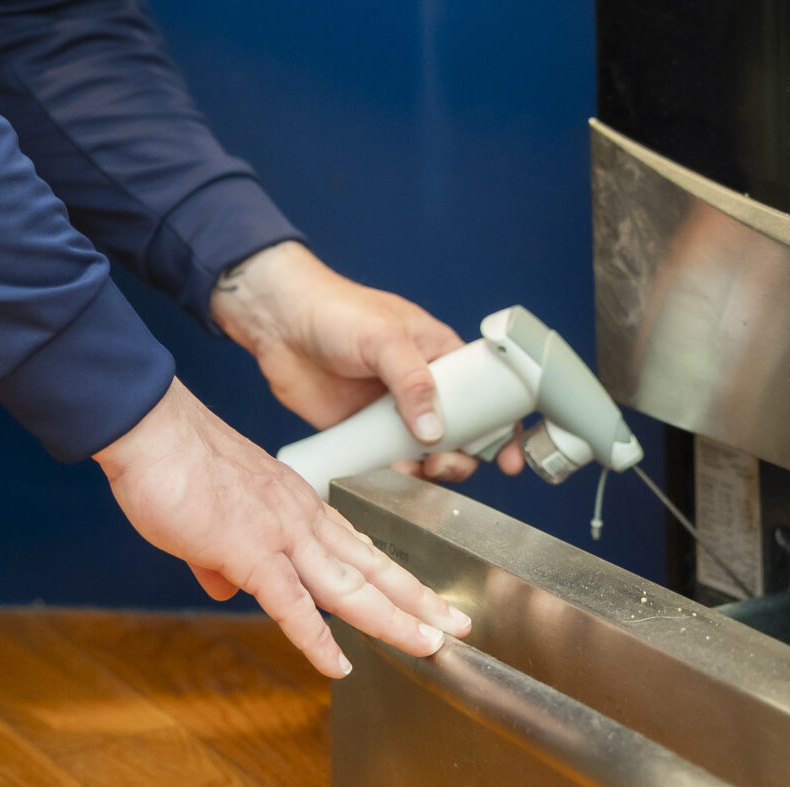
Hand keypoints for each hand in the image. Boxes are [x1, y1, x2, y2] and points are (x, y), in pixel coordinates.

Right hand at [96, 380, 472, 677]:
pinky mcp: (250, 550)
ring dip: (393, 619)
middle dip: (418, 600)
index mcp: (298, 505)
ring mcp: (281, 533)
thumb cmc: (177, 465)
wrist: (153, 430)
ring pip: (350, 586)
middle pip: (372, 567)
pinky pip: (290, 604)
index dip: (392, 577)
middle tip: (457, 624)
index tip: (420, 600)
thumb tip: (224, 586)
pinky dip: (316, 639)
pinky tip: (338, 666)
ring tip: (429, 644)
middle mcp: (302, 517)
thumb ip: (224, 557)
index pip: (358, 546)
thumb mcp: (213, 517)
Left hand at [211, 241, 524, 480]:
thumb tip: (435, 432)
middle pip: (462, 433)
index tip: (511, 459)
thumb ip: (413, 382)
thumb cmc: (337, 311)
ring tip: (421, 473)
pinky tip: (390, 478)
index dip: (504, 427)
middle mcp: (423, 387)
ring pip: (427, 454)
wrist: (278, 324)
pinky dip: (394, 476)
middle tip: (450, 465)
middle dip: (466, 456)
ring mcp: (393, 413)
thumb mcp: (384, 338)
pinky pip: (388, 463)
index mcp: (440, 356)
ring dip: (431, 471)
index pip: (487, 394)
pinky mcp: (363, 433)